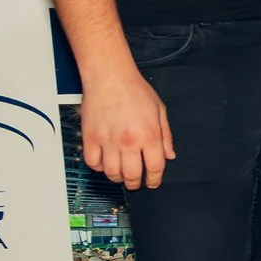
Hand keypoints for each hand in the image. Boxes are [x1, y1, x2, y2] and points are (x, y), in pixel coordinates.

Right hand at [83, 66, 174, 188]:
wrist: (109, 77)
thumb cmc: (135, 90)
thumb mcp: (160, 111)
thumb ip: (166, 136)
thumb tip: (170, 155)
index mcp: (149, 135)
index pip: (155, 168)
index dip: (155, 179)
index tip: (153, 183)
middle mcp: (129, 141)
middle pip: (132, 175)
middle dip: (136, 183)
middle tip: (136, 183)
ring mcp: (108, 141)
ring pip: (112, 173)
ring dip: (117, 178)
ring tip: (121, 174)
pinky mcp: (90, 138)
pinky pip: (93, 163)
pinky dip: (99, 167)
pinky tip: (105, 162)